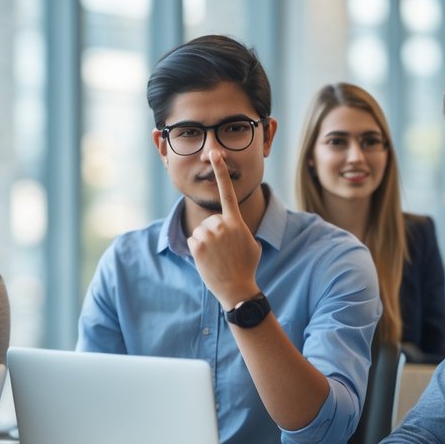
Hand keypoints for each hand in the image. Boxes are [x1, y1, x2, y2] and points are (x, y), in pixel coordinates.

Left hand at [187, 151, 262, 308]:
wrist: (237, 289)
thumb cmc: (246, 267)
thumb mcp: (251, 245)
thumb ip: (240, 231)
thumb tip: (233, 228)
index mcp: (236, 222)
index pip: (227, 192)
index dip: (221, 172)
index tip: (215, 155)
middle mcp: (222, 224)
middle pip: (210, 221)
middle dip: (214, 234)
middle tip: (224, 252)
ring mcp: (209, 235)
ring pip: (200, 232)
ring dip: (205, 244)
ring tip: (217, 257)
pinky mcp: (197, 245)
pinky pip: (193, 242)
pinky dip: (197, 252)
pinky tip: (208, 261)